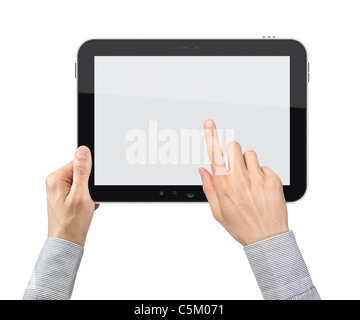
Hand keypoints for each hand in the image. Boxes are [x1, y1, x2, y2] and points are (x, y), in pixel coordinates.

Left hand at [46, 146, 98, 246]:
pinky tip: (84, 208)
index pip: (79, 163)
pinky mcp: (64, 197)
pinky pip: (80, 190)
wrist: (67, 241)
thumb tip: (83, 151)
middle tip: (87, 198)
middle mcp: (55, 182)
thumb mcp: (81, 194)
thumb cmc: (72, 223)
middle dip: (89, 185)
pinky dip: (86, 198)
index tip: (90, 187)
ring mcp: (59, 190)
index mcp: (56, 178)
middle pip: (81, 172)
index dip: (90, 175)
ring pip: (82, 182)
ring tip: (85, 205)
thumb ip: (82, 171)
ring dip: (88, 192)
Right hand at [199, 119, 288, 245]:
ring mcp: (258, 178)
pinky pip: (265, 166)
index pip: (215, 154)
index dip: (211, 136)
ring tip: (250, 180)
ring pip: (250, 154)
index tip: (209, 123)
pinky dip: (261, 174)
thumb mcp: (218, 211)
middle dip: (233, 153)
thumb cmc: (241, 226)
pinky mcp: (273, 180)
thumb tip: (203, 170)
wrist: (267, 238)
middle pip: (235, 147)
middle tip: (236, 167)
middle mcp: (240, 179)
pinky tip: (261, 189)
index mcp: (224, 186)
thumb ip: (209, 187)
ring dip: (247, 163)